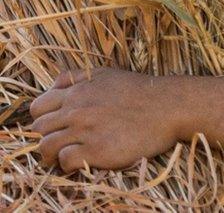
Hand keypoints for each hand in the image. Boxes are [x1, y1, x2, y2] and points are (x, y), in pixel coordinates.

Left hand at [29, 67, 179, 171]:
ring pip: (45, 147)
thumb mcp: (106, 74)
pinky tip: (81, 160)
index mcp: (77, 91)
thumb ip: (76, 77)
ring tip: (64, 156)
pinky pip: (65, 161)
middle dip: (46, 137)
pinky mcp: (97, 150)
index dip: (43, 118)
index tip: (55, 126)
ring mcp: (85, 130)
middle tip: (60, 143)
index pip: (38, 108)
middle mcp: (76, 109)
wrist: (171, 107)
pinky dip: (68, 164)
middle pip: (38, 129)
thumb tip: (53, 86)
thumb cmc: (141, 91)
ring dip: (51, 154)